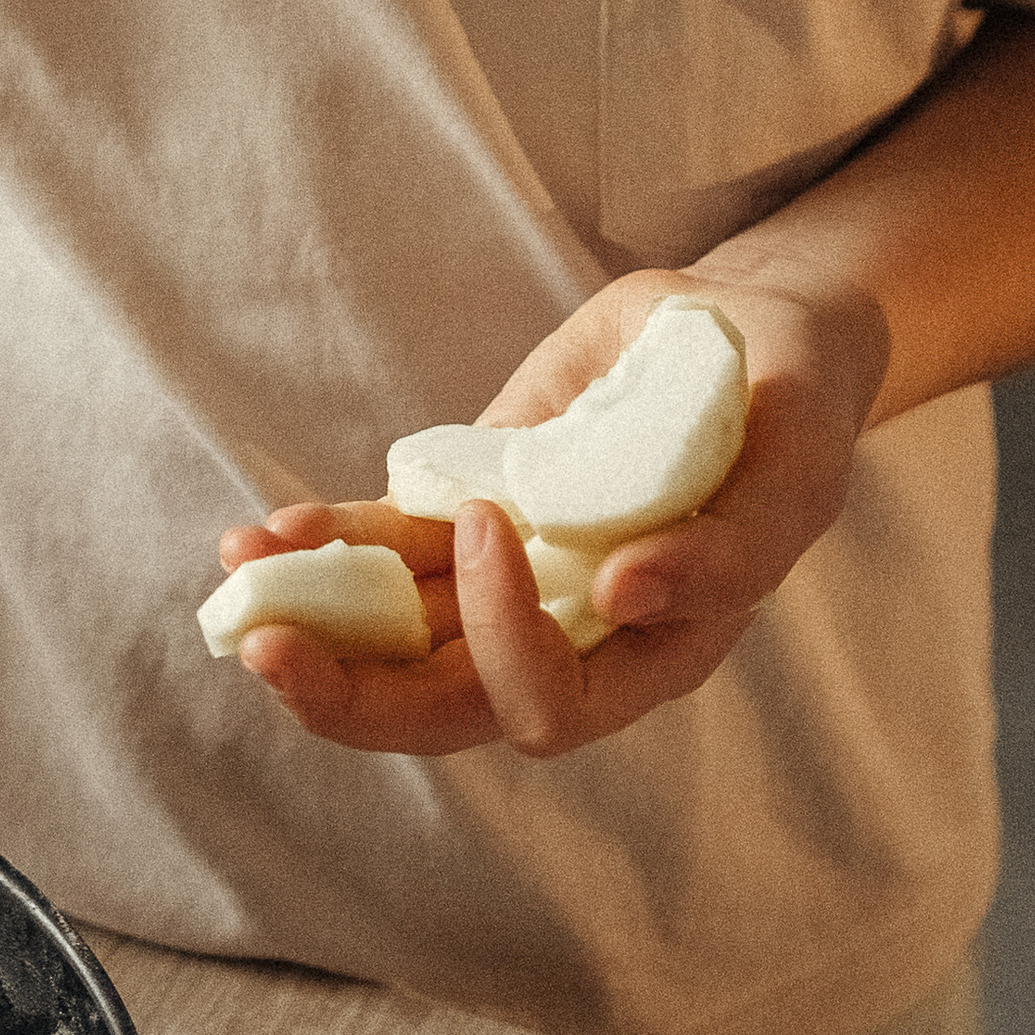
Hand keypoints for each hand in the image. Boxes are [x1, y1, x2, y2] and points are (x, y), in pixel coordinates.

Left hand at [214, 265, 887, 760]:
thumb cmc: (791, 397)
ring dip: (310, 622)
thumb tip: (630, 595)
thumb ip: (734, 541)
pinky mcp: (475, 509)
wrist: (749, 328)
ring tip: (239, 580)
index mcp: (659, 647)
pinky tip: (263, 535)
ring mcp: (514, 576)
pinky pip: (387, 553)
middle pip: (447, 706)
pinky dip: (324, 547)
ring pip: (397, 639)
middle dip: (351, 694)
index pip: (552, 702)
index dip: (505, 643)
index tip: (493, 525)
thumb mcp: (795, 458)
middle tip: (267, 646)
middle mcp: (575, 631)